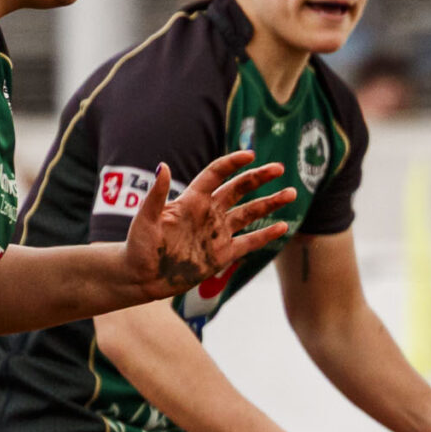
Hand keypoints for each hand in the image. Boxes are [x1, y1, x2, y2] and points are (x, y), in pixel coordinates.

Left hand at [124, 151, 299, 300]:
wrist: (141, 277)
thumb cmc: (139, 246)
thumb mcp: (145, 219)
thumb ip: (156, 194)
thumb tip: (162, 166)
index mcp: (191, 200)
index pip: (215, 175)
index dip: (231, 163)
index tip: (249, 155)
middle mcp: (208, 213)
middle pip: (239, 189)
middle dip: (259, 178)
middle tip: (279, 168)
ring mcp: (217, 233)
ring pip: (249, 214)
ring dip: (270, 203)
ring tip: (291, 193)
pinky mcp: (222, 255)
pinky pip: (249, 242)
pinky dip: (266, 235)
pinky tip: (283, 226)